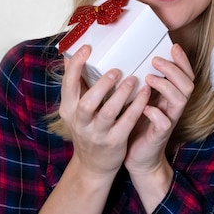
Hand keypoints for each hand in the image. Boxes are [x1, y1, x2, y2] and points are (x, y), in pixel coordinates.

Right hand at [59, 45, 149, 179]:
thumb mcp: (75, 109)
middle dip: (101, 85)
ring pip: (107, 113)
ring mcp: (97, 134)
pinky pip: (127, 122)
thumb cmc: (87, 127)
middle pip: (86, 103)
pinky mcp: (114, 142)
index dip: (75, 66)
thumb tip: (69, 55)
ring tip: (133, 79)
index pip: (67, 86)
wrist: (93, 165)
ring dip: (121, 95)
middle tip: (116, 70)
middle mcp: (79, 123)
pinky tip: (146, 93)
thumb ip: (76, 85)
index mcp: (68, 110)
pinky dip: (136, 107)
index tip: (87, 47)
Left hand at [124, 43, 194, 174]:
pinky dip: (156, 112)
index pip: (186, 75)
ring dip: (166, 86)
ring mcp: (169, 120)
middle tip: (156, 60)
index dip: (183, 61)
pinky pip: (165, 122)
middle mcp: (174, 107)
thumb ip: (143, 82)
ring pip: (180, 100)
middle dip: (174, 70)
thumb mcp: (141, 99)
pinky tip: (144, 107)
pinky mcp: (160, 135)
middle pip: (188, 84)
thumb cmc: (137, 123)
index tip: (173, 46)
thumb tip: (132, 56)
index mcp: (171, 96)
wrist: (137, 157)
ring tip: (149, 78)